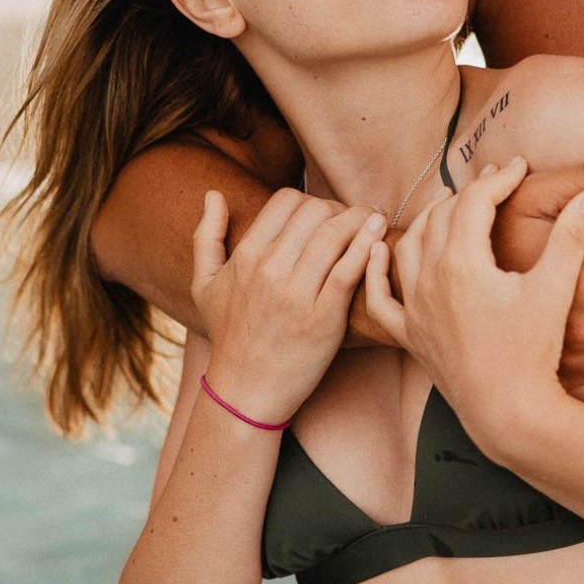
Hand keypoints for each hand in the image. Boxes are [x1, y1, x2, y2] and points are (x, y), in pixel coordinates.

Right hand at [192, 188, 384, 421]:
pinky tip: (379, 234)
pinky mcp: (324, 318)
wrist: (246, 389)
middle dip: (338, 208)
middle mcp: (270, 270)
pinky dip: (367, 245)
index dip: (311, 200)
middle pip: (315, 211)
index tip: (324, 215)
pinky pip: (349, 270)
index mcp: (246, 256)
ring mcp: (297, 294)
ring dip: (360, 219)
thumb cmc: (229, 334)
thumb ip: (207, 236)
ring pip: (335, 234)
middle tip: (352, 219)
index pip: (287, 200)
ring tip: (373, 220)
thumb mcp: (204, 284)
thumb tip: (213, 194)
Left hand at [365, 158, 583, 424]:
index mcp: (462, 263)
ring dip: (427, 220)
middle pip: (440, 217)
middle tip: (492, 182)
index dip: (498, 178)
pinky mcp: (411, 336)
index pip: (475, 201)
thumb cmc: (534, 353)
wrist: (509, 413)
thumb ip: (571, 238)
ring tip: (449, 206)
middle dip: (467, 193)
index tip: (518, 167)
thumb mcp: (555, 290)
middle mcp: (429, 280)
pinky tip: (378, 252)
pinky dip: (376, 271)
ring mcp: (415, 309)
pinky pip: (380, 299)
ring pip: (408, 247)